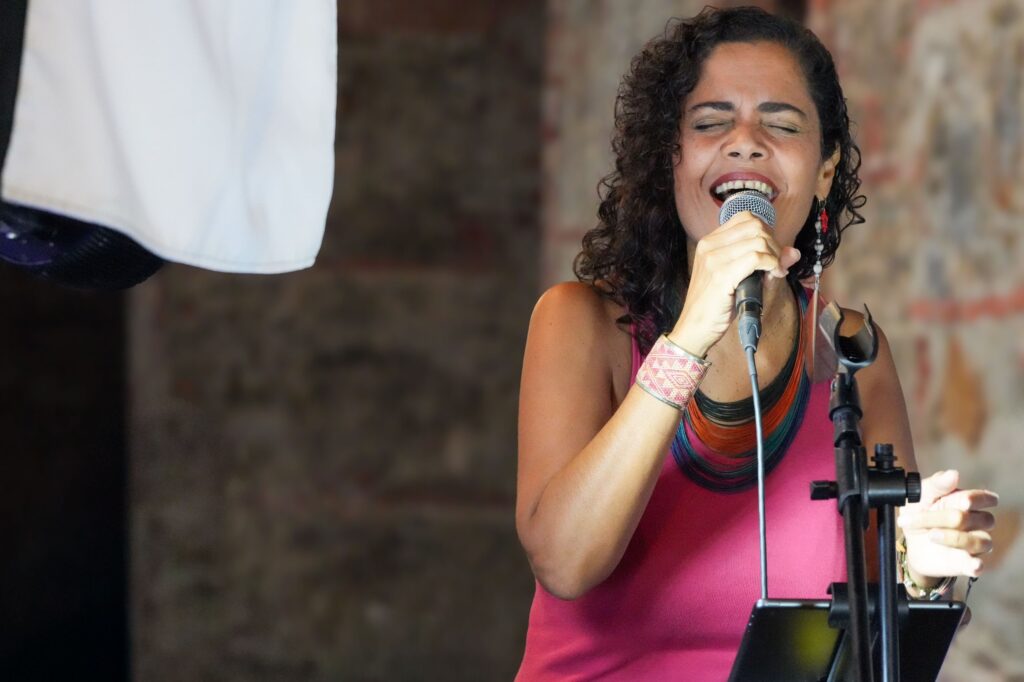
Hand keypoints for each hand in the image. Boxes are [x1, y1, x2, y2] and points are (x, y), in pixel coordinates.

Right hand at [668, 211, 800, 356]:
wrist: (694, 328)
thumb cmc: (715, 305)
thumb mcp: (738, 278)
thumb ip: (762, 261)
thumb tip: (793, 252)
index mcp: (709, 242)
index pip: (745, 218)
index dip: (766, 232)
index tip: (770, 252)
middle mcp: (709, 245)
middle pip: (755, 226)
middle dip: (773, 243)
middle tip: (776, 263)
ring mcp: (714, 259)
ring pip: (759, 240)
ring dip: (775, 255)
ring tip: (775, 271)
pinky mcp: (721, 275)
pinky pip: (757, 258)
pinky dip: (772, 264)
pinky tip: (774, 275)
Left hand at [898, 469, 997, 579]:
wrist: (909, 541)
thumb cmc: (919, 513)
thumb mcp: (920, 496)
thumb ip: (935, 485)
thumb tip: (953, 474)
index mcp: (967, 502)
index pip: (984, 498)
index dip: (975, 499)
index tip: (962, 501)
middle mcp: (976, 522)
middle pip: (974, 519)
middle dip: (944, 518)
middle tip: (918, 518)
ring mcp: (973, 543)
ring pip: (979, 541)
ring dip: (954, 538)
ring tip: (931, 535)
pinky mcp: (967, 563)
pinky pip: (979, 565)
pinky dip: (976, 565)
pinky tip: (971, 564)